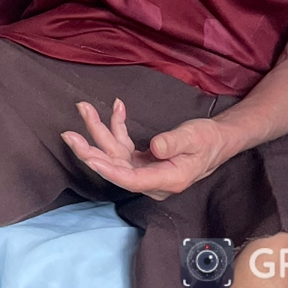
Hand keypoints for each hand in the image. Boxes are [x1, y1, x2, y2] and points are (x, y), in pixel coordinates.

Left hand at [61, 98, 229, 196]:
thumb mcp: (195, 138)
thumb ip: (174, 143)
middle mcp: (152, 179)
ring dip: (99, 131)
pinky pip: (123, 145)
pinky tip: (117, 107)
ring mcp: (146, 170)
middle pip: (115, 168)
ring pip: (115, 154)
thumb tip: (155, 148)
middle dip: (90, 150)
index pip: (132, 179)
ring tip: (84, 108)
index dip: (109, 170)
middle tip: (69, 135)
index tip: (90, 158)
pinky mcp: (143, 161)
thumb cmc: (208, 141)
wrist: (218, 140)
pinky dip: (118, 126)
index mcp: (167, 180)